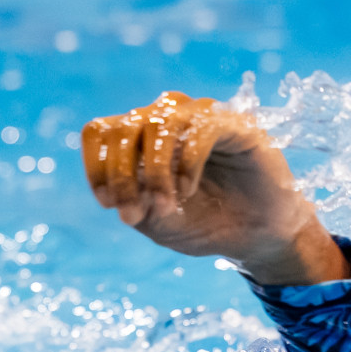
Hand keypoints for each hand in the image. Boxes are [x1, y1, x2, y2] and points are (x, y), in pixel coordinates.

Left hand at [81, 91, 350, 285]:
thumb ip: (131, 200)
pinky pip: (200, 129)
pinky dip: (185, 164)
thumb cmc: (201, 223)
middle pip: (122, 127)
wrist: (254, 235)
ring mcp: (200, 116)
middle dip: (121, 176)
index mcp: (138, 138)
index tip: (108, 204)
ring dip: (154, 172)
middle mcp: (165, 118)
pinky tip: (188, 191)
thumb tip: (119, 191)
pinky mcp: (235, 123)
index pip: (99, 130)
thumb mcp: (153, 221)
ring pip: (157, 124)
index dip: (96, 166)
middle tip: (132, 216)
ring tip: (163, 206)